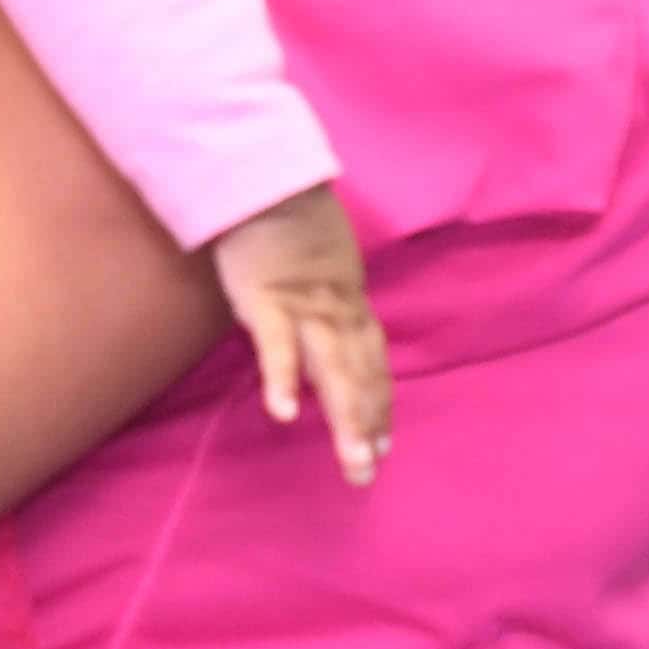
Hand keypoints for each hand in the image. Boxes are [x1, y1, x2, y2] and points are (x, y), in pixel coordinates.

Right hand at [208, 184, 387, 484]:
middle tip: (366, 472)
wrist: (264, 176)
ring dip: (346, 420)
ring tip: (352, 463)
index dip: (379, 404)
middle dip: (366, 426)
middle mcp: (337, 311)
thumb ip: (321, 288)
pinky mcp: (267, 301)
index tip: (384, 442)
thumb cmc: (282, 214)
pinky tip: (283, 414)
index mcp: (346, 301)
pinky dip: (283, 380)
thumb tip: (321, 313)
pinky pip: (277, 347)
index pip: (372, 362)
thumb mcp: (317, 256)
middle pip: (360, 376)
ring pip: (333, 371)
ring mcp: (305, 308)